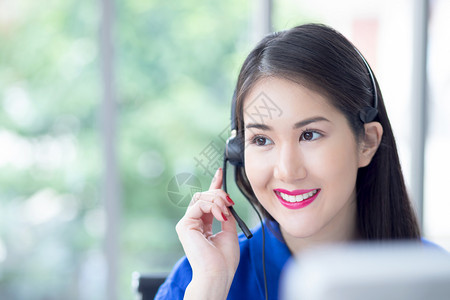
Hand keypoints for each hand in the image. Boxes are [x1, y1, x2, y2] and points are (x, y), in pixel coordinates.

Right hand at [176, 168, 238, 298]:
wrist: (217, 273)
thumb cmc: (224, 260)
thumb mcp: (230, 231)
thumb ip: (227, 215)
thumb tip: (227, 203)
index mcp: (203, 225)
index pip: (207, 200)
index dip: (214, 185)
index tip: (220, 172)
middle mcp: (193, 223)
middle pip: (204, 196)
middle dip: (219, 193)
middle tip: (229, 202)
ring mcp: (187, 224)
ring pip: (201, 198)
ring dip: (217, 200)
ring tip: (226, 211)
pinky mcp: (184, 225)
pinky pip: (199, 205)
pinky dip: (212, 206)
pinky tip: (220, 215)